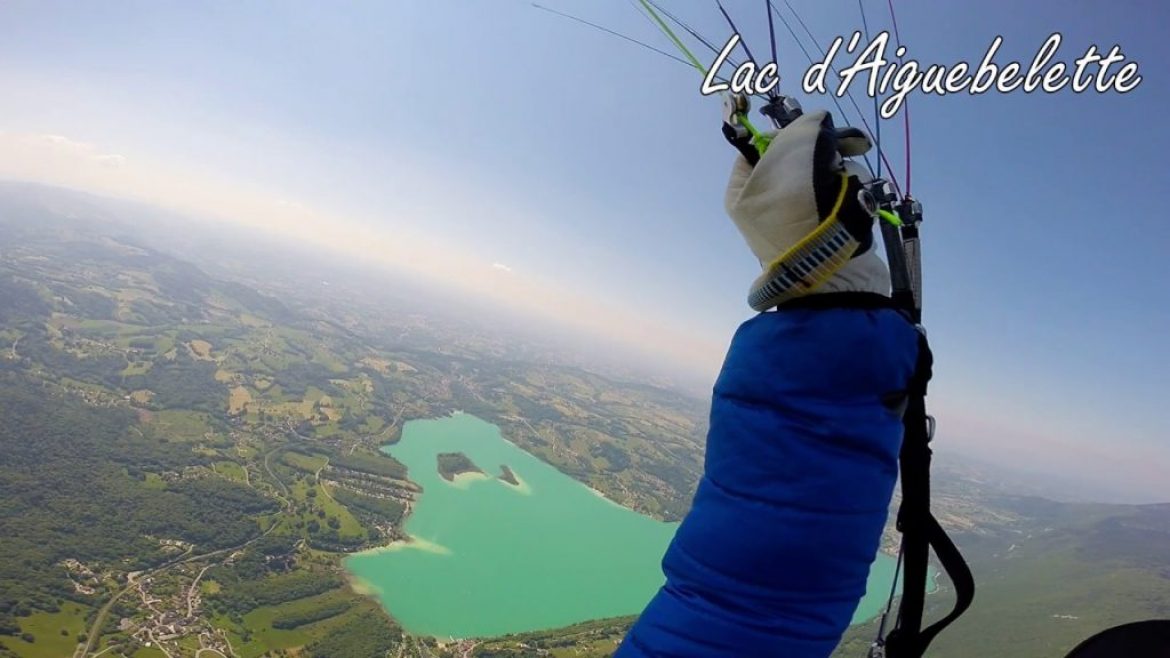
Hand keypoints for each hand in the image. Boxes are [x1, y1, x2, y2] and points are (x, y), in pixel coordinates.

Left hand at [724, 110, 890, 301]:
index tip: (808, 131)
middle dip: (824, 149)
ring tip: (849, 183)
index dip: (784, 133)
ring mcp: (797, 215)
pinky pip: (841, 190)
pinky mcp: (827, 223)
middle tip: (847, 147)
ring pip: (825, 168)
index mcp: (742, 191)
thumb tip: (816, 122)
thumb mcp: (792, 157)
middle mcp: (765, 203)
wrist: (834, 271)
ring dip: (843, 169)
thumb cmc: (801, 211)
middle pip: (796, 155)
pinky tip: (858, 197)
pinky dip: (853, 189)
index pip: (756, 146)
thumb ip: (801, 130)